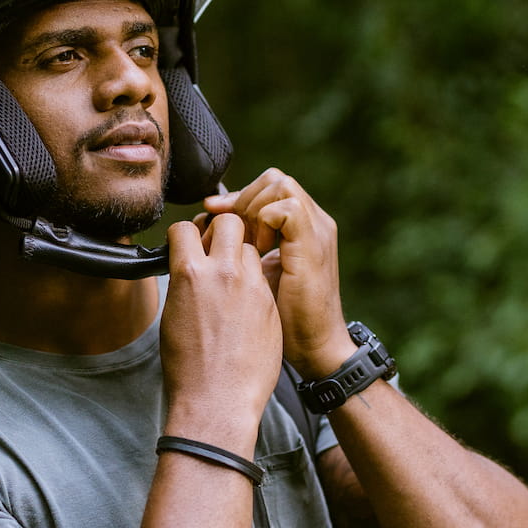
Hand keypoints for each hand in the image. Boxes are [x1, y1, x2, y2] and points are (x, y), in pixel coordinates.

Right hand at [161, 213, 282, 449]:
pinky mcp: (270, 304)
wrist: (219, 401)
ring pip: (250, 248)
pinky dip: (254, 282)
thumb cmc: (188, 366)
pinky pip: (263, 277)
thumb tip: (189, 268)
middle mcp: (224, 273)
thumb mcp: (172, 316)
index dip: (186, 235)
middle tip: (217, 252)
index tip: (189, 246)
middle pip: (229, 222)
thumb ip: (185, 283)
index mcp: (191, 274)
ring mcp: (252, 287)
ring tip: (233, 282)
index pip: (186, 227)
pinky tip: (247, 305)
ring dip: (241, 256)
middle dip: (221, 230)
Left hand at [203, 169, 354, 377]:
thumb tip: (209, 226)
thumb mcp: (260, 274)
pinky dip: (264, 222)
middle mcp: (316, 222)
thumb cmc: (286, 320)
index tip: (212, 213)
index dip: (238, 196)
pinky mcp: (313, 245)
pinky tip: (257, 250)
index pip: (269, 188)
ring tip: (245, 241)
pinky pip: (285, 208)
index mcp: (304, 228)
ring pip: (280, 185)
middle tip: (227, 229)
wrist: (314, 349)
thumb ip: (245, 248)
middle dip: (243, 197)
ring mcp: (317, 231)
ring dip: (252, 208)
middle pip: (274, 179)